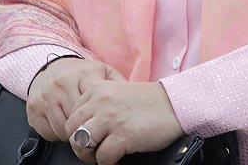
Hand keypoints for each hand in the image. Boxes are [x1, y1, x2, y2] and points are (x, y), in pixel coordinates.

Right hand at [26, 58, 124, 141]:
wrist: (51, 68)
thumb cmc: (81, 74)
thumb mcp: (103, 72)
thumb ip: (118, 84)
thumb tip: (133, 100)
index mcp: (82, 73)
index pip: (94, 105)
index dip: (102, 119)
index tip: (108, 127)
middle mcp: (61, 84)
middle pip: (79, 121)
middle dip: (88, 129)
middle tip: (94, 131)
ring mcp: (44, 97)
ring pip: (63, 130)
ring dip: (73, 134)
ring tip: (80, 125)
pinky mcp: (33, 109)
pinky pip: (48, 133)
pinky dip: (57, 134)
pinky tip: (64, 123)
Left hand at [64, 80, 183, 163]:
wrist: (175, 103)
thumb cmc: (150, 102)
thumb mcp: (118, 93)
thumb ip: (100, 105)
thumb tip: (85, 128)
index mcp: (98, 89)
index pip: (72, 115)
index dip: (78, 130)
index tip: (90, 137)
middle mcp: (101, 102)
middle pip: (72, 130)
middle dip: (79, 145)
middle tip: (93, 150)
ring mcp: (111, 119)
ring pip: (81, 144)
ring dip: (90, 155)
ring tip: (103, 154)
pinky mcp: (123, 136)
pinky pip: (102, 157)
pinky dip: (108, 162)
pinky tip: (119, 156)